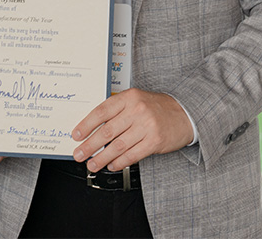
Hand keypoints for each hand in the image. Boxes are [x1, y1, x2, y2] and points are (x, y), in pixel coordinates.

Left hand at [71, 88, 192, 171]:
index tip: (76, 135)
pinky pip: (132, 155)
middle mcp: (137, 111)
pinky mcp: (155, 141)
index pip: (102, 111)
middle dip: (89, 145)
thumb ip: (117, 110)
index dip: (86, 125)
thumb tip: (93, 128)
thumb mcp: (137, 100)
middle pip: (107, 131)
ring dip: (102, 158)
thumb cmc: (157, 108)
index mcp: (130, 97)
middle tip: (79, 154)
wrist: (185, 113)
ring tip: (92, 165)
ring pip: (118, 146)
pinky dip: (119, 162)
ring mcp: (147, 126)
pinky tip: (111, 165)